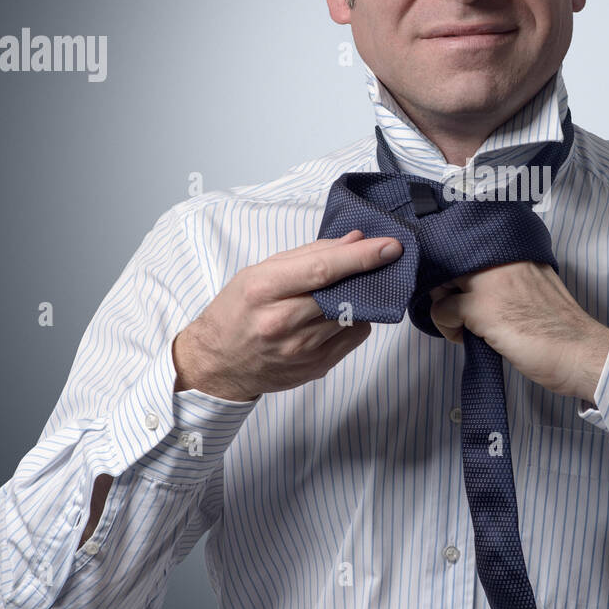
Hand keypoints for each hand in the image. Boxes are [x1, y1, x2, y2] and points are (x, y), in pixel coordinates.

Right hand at [173, 230, 401, 401]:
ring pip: (353, 316)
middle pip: (342, 293)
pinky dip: (354, 321)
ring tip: (345, 290)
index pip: (322, 269)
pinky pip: (354, 337)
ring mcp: (300, 350)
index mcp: (263, 290)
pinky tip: (336, 315)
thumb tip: (354, 240)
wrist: (217, 363)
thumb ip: (309, 254)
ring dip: (359, 299)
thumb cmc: (236, 311)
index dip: (361, 256)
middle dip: (370, 274)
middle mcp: (281, 322)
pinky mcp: (315, 367)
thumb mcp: (259, 272)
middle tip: (384, 260)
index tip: (390, 246)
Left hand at [427, 262, 608, 404]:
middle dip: (448, 286)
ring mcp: (489, 281)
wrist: (579, 351)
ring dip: (445, 307)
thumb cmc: (562, 329)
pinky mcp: (480, 306)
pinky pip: (441, 310)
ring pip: (441, 285)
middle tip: (459, 309)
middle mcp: (502, 259)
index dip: (461, 269)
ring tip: (464, 327)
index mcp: (518, 252)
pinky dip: (447, 327)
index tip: (462, 288)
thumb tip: (478, 286)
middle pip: (451, 262)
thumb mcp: (539, 285)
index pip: (472, 246)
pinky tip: (468, 339)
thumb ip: (511, 277)